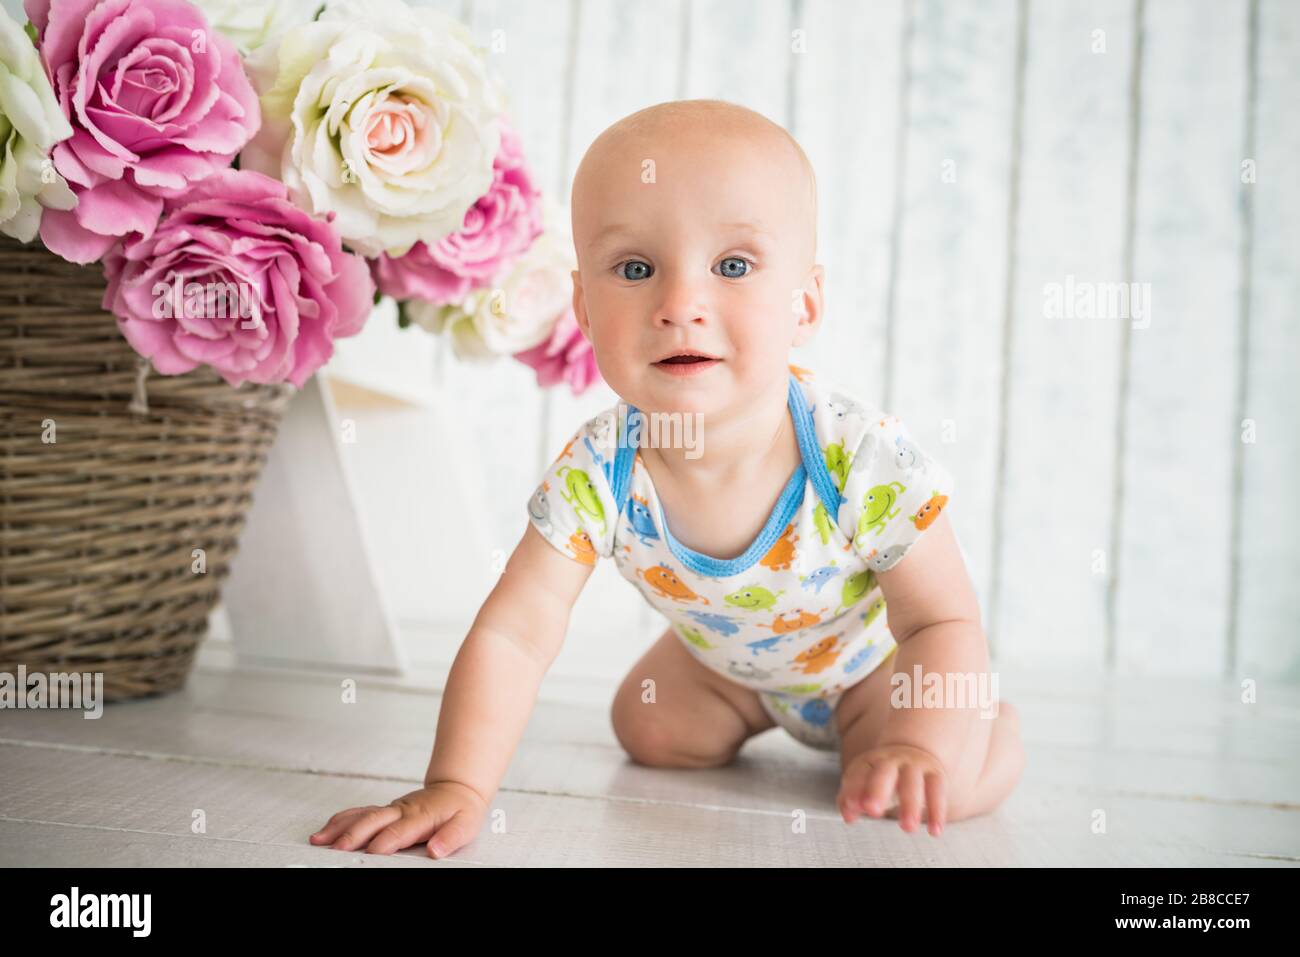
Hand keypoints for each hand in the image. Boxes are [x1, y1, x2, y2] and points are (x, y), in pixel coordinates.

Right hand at [309, 780, 488, 857]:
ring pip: (361, 815)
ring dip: (340, 827)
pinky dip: (341, 821)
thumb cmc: (461, 809)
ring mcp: (391, 809)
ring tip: (319, 839)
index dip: (386, 840)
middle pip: (374, 821)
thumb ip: (451, 838)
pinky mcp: (384, 810)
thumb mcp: (466, 824)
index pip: (400, 830)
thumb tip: (436, 851)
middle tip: (338, 848)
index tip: (373, 851)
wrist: (457, 788)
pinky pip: (359, 813)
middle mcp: (402, 810)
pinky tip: (325, 830)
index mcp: (421, 816)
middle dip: (354, 834)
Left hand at [838, 743, 946, 835]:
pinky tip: (934, 831)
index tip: (853, 807)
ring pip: (912, 783)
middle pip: (884, 772)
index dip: (854, 789)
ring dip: (910, 805)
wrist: (915, 752)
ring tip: (908, 828)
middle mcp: (892, 760)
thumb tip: (848, 816)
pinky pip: (937, 791)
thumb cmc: (884, 775)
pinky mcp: (936, 774)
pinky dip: (937, 811)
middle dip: (877, 790)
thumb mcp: (865, 781)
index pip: (858, 772)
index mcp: (870, 761)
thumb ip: (852, 798)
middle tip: (872, 811)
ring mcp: (915, 765)